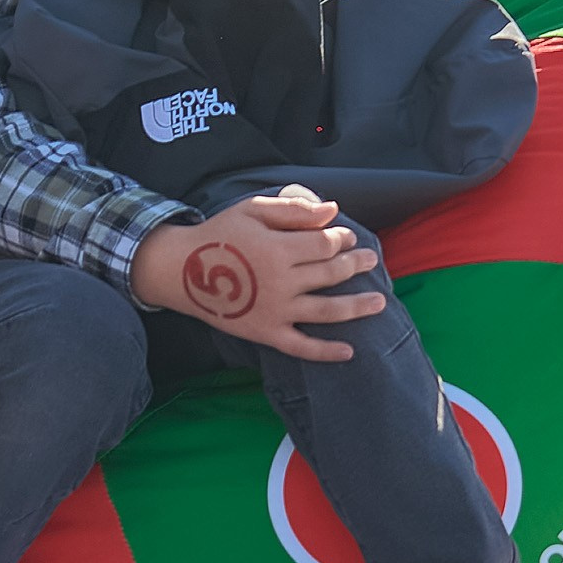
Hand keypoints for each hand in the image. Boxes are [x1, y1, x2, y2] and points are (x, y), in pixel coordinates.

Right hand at [130, 186, 387, 362]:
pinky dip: (326, 352)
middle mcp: (282, 282)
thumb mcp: (253, 210)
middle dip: (355, 264)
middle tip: (370, 259)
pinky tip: (349, 351)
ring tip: (379, 302)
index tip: (347, 235)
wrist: (182, 270)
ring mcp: (276, 311)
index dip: (342, 237)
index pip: (325, 244)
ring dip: (357, 306)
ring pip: (327, 311)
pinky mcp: (266, 333)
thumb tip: (332, 210)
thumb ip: (293, 210)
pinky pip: (301, 347)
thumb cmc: (220, 234)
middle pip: (331, 274)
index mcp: (278, 249)